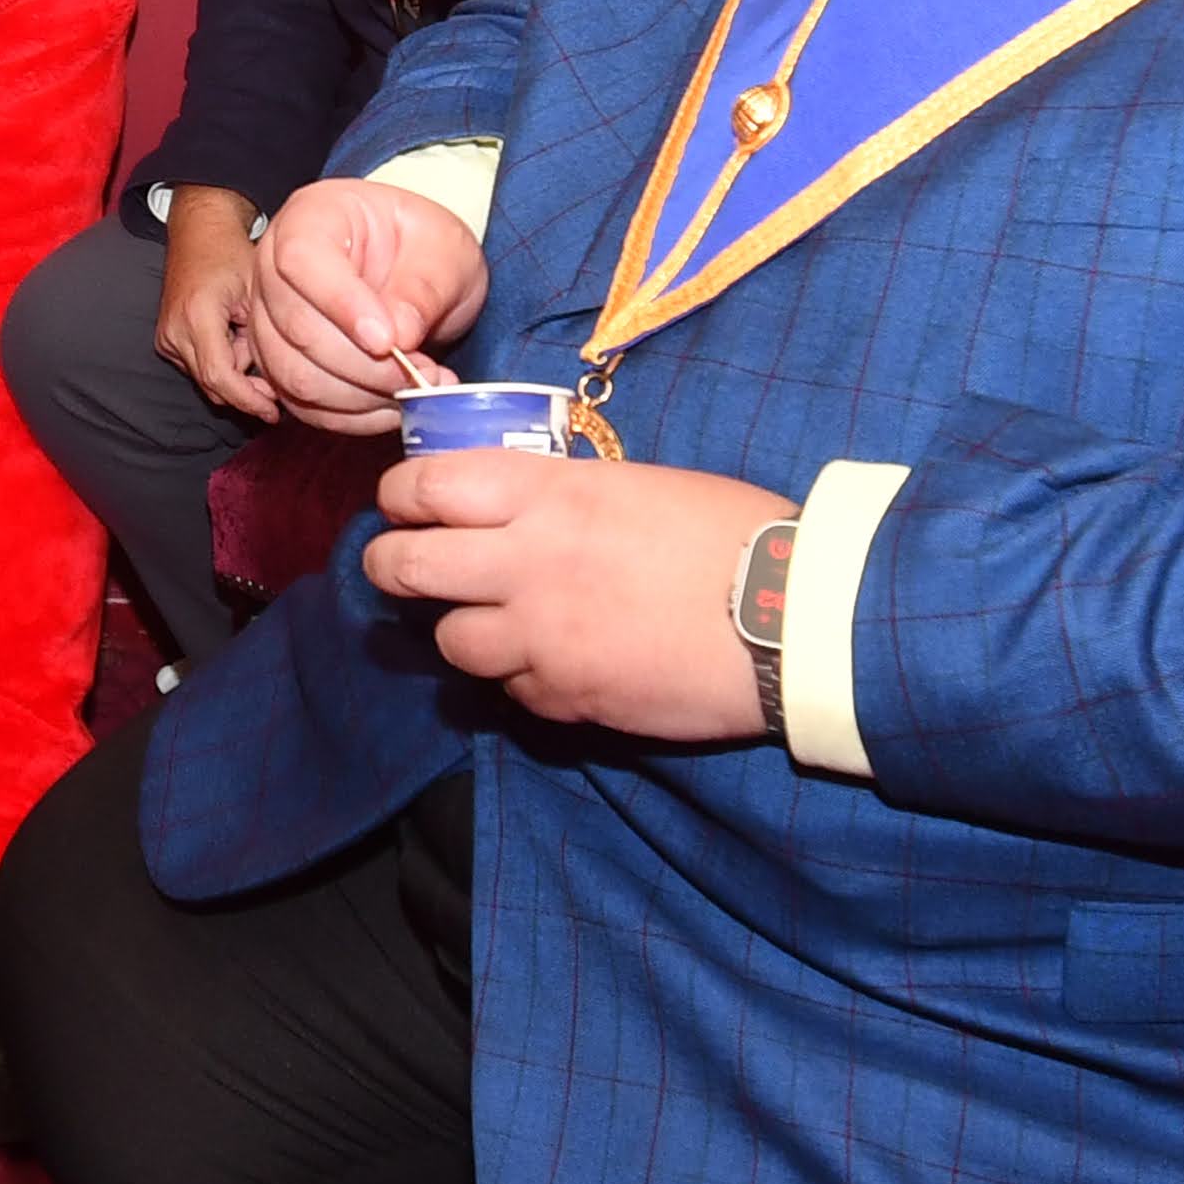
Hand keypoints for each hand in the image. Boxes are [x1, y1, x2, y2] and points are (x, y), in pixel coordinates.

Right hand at [155, 187, 277, 419]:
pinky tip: (235, 337)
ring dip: (234, 374)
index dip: (249, 400)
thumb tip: (274, 384)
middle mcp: (174, 331)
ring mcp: (166, 337)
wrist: (198, 232)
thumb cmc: (233, 254)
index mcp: (197, 316)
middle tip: (277, 387)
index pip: (221, 377)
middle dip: (246, 391)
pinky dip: (221, 363)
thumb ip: (264, 340)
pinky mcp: (165, 340)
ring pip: (206, 380)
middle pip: (213, 386)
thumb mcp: (259, 292)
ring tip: (250, 339)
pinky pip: (198, 367)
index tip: (274, 412)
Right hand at [248, 178, 489, 427]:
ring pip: (293, 375)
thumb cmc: (424, 245)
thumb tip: (399, 336)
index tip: (388, 341)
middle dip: (365, 365)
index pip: (302, 261)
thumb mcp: (443, 248)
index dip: (340, 304)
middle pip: (296, 328)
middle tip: (424, 375)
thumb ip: (422, 286)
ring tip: (415, 389)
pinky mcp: (279, 363)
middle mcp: (273, 267)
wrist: (413, 265)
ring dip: (360, 397)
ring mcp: (269, 319)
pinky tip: (392, 406)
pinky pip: (302, 405)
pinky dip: (351, 417)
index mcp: (309, 219)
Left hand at [364, 452, 793, 741]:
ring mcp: (542, 637)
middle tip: (401, 569)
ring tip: (494, 623)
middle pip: (406, 568)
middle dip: (390, 567)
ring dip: (462, 633)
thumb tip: (520, 510)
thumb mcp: (637, 487)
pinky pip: (513, 691)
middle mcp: (526, 563)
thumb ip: (562, 499)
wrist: (792, 617)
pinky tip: (557, 664)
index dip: (400, 498)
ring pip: (450, 643)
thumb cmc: (733, 534)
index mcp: (546, 495)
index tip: (404, 506)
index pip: (425, 488)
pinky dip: (523, 679)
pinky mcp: (567, 697)